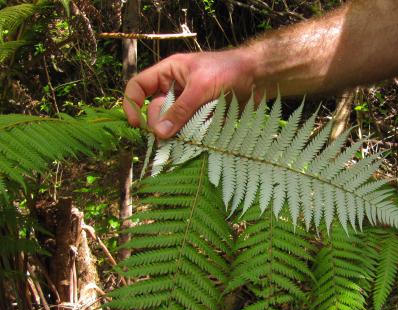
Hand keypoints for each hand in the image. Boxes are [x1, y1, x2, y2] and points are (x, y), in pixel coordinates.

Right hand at [123, 49, 257, 138]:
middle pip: (155, 111)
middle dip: (159, 124)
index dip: (132, 104)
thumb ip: (180, 110)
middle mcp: (175, 89)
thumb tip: (159, 133)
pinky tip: (197, 143)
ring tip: (184, 142)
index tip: (136, 124)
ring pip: (173, 125)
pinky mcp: (203, 119)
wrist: (259, 77)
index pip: (139, 86)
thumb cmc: (229, 71)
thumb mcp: (200, 87)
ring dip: (176, 134)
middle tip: (168, 137)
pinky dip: (192, 139)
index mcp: (169, 73)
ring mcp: (189, 105)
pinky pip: (190, 132)